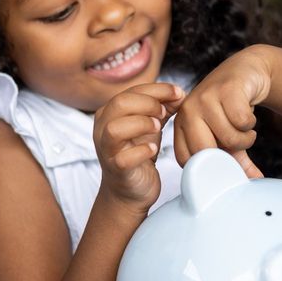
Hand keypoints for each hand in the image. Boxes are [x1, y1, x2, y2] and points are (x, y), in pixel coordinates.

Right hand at [93, 83, 184, 209]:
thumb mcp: (150, 126)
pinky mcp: (116, 170)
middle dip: (148, 103)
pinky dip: (142, 151)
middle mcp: (102, 128)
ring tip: (158, 128)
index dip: (157, 90)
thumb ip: (162, 108)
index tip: (178, 93)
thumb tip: (179, 93)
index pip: (131, 91)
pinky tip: (153, 149)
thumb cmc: (137, 153)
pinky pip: (123, 158)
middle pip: (120, 103)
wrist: (130, 190)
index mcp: (110, 113)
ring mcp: (107, 150)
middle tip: (165, 112)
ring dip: (141, 124)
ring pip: (115, 128)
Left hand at [174, 46, 274, 177]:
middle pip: (205, 152)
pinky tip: (248, 115)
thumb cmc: (231, 107)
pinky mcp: (226, 90)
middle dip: (229, 154)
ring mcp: (205, 98)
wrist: (245, 71)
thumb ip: (235, 161)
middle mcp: (188, 111)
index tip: (224, 163)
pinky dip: (251, 124)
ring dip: (246, 138)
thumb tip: (252, 183)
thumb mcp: (228, 136)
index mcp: (181, 125)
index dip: (208, 167)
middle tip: (238, 143)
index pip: (187, 160)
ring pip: (229, 138)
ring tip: (245, 128)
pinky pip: (242, 122)